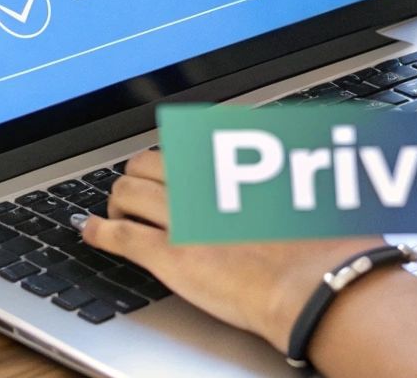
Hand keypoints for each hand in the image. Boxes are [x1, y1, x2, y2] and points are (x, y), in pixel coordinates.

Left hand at [76, 149, 381, 351]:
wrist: (317, 285)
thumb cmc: (326, 238)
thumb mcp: (318, 178)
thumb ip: (294, 159)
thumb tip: (301, 142)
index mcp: (238, 155)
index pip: (190, 133)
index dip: (177, 144)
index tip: (176, 148)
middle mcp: (204, 178)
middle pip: (150, 160)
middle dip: (142, 172)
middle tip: (144, 185)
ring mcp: (182, 215)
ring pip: (127, 191)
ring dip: (119, 199)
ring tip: (118, 209)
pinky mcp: (168, 255)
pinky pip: (118, 235)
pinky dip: (97, 231)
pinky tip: (90, 230)